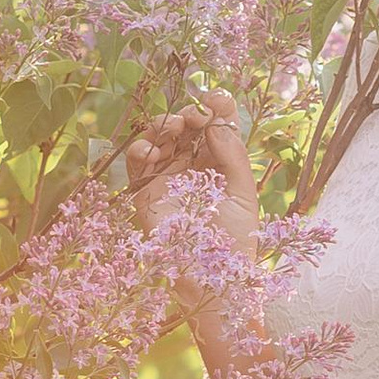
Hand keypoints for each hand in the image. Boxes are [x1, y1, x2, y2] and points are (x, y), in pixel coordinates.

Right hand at [125, 90, 260, 252]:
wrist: (213, 280)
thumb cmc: (235, 242)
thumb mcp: (242, 193)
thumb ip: (232, 155)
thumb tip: (217, 121)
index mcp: (217, 164)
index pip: (214, 127)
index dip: (214, 108)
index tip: (216, 98)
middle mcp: (190, 167)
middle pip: (184, 128)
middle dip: (187, 115)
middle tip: (193, 116)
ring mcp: (166, 179)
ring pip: (157, 139)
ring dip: (162, 126)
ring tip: (172, 129)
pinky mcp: (144, 195)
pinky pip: (136, 165)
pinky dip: (140, 150)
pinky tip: (151, 150)